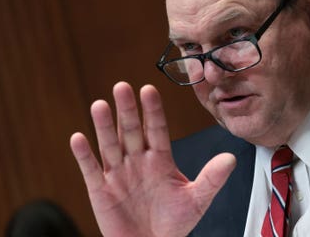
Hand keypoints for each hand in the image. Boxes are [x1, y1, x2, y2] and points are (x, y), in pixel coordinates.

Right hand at [70, 82, 235, 236]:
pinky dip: (84, 155)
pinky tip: (78, 138)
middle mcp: (137, 161)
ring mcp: (118, 173)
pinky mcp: (100, 190)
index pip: (157, 129)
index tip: (149, 90)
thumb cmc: (173, 223)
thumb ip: (212, 178)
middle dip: (128, 110)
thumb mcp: (197, 200)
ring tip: (100, 105)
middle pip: (132, 131)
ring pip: (110, 144)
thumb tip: (231, 158)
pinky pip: (91, 170)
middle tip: (122, 87)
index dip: (153, 111)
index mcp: (160, 159)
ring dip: (104, 126)